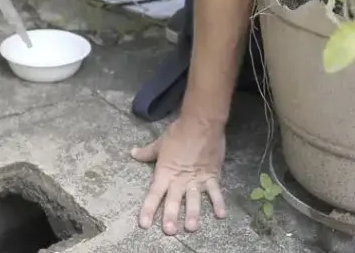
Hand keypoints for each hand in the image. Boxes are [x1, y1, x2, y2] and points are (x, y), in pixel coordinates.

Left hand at [132, 115, 227, 234]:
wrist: (201, 123)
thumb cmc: (178, 133)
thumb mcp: (160, 143)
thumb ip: (147, 152)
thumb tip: (133, 153)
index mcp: (165, 172)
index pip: (154, 194)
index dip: (148, 209)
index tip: (144, 224)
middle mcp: (179, 180)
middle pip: (173, 201)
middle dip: (171, 216)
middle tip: (169, 231)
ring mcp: (196, 179)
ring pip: (194, 200)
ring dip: (193, 214)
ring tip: (191, 227)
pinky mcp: (211, 176)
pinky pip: (215, 192)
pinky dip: (219, 203)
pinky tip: (221, 215)